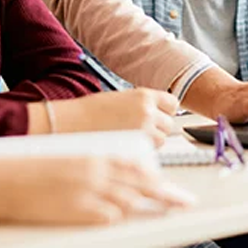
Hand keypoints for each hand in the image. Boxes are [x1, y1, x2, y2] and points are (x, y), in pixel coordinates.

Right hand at [0, 156, 193, 224]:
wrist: (7, 176)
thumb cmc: (35, 163)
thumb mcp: (70, 156)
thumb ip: (96, 163)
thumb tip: (117, 175)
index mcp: (94, 155)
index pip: (135, 164)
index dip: (157, 175)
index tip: (173, 183)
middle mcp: (96, 172)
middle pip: (142, 183)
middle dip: (167, 193)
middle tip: (185, 200)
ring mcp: (89, 192)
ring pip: (130, 200)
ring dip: (148, 204)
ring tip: (168, 209)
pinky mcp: (80, 212)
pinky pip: (109, 216)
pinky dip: (118, 216)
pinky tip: (122, 216)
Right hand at [28, 89, 178, 145]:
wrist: (75, 123)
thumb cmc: (92, 111)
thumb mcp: (121, 98)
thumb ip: (141, 105)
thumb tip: (156, 114)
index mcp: (143, 95)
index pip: (172, 104)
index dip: (165, 111)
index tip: (159, 114)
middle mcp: (147, 111)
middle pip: (169, 124)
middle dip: (158, 128)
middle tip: (141, 128)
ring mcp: (144, 130)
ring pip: (162, 140)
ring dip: (152, 140)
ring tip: (131, 137)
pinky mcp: (137, 147)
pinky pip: (152, 152)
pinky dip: (144, 151)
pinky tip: (129, 145)